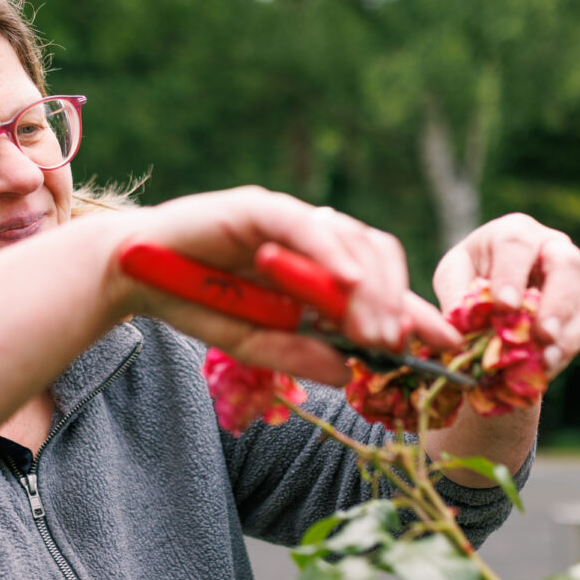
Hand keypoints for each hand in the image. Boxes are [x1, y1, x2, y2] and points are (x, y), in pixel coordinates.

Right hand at [111, 187, 461, 384]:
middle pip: (377, 258)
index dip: (415, 313)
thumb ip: (300, 357)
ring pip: (351, 240)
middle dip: (395, 303)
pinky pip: (305, 225)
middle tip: (398, 345)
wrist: (132, 274)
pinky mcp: (259, 206)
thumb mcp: (255, 345)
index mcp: (317, 271)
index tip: (447, 346)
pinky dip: (329, 252)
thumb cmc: (196, 303)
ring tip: (377, 330)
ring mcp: (289, 219)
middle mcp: (312, 240)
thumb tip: (351, 373)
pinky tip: (347, 284)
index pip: (379, 287)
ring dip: (369, 288)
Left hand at [432, 212, 579, 376]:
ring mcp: (572, 279)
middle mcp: (551, 248)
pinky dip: (567, 349)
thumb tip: (462, 328)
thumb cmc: (469, 273)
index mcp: (514, 233)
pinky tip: (547, 366)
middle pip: (568, 265)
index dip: (512, 275)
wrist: (489, 285)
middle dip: (557, 303)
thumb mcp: (453, 276)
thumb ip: (455, 295)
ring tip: (546, 360)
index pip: (517, 245)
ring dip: (568, 333)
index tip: (504, 306)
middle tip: (543, 335)